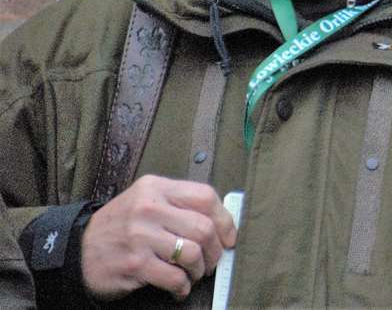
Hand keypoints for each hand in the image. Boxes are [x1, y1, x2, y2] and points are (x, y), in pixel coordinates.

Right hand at [80, 175, 236, 300]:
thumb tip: (221, 222)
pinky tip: (179, 288)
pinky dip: (183, 287)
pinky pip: (174, 277)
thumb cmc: (120, 226)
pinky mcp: (135, 264)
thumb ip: (178, 204)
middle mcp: (148, 208)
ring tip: (194, 274)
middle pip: (203, 228)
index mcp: (156, 188)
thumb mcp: (146, 200)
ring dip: (200, 270)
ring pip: (192, 254)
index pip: (205, 196)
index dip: (224, 220)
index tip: (229, 237)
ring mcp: (140, 236)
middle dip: (215, 251)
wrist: (77, 249)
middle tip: (212, 261)